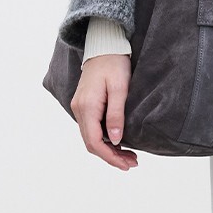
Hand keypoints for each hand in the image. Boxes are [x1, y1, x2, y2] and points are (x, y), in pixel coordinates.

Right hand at [71, 54, 137, 170]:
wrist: (104, 47)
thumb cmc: (114, 64)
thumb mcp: (119, 88)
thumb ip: (116, 114)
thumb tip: (115, 140)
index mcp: (87, 106)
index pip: (94, 141)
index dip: (110, 157)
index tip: (126, 165)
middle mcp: (79, 109)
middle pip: (91, 143)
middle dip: (111, 156)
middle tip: (132, 163)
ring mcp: (80, 108)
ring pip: (91, 138)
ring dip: (108, 150)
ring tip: (129, 157)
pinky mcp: (85, 106)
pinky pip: (92, 129)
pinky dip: (104, 139)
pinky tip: (119, 143)